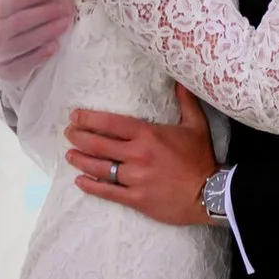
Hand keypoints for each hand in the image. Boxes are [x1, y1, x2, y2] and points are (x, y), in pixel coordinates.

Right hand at [0, 0, 73, 79]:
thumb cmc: (1, 20)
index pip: (10, 2)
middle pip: (18, 23)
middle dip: (44, 14)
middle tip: (67, 6)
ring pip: (22, 43)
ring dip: (46, 32)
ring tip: (66, 23)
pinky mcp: (6, 71)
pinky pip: (24, 64)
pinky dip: (40, 55)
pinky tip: (55, 46)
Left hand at [66, 88, 215, 225]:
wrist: (210, 194)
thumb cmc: (201, 159)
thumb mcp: (196, 125)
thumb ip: (185, 101)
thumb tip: (179, 80)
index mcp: (148, 135)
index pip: (111, 123)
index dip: (89, 119)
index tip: (75, 116)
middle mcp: (137, 155)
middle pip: (99, 144)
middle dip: (79, 137)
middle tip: (68, 133)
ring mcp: (135, 178)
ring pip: (99, 167)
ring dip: (80, 160)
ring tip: (69, 155)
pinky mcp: (136, 198)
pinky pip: (107, 192)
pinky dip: (91, 186)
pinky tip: (80, 181)